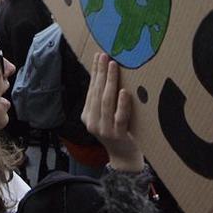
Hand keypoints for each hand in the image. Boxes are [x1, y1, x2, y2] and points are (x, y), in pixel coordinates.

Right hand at [82, 53, 143, 172]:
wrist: (124, 157)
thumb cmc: (118, 131)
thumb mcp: (107, 115)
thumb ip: (105, 99)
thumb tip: (109, 73)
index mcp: (87, 115)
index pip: (91, 89)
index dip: (95, 72)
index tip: (99, 56)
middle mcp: (92, 121)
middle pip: (96, 92)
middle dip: (101, 72)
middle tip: (105, 56)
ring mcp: (104, 129)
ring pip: (106, 102)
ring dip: (110, 82)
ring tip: (113, 66)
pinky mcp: (118, 135)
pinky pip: (119, 117)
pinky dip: (121, 104)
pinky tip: (124, 91)